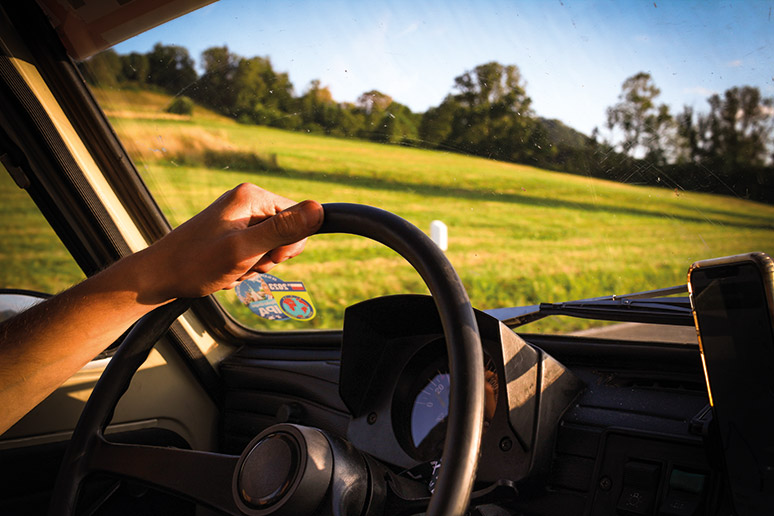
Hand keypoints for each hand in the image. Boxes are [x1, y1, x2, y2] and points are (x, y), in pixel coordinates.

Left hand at [127, 183, 323, 304]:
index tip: (265, 257)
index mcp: (252, 196)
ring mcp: (240, 217)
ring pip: (272, 247)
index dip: (289, 246)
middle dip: (270, 258)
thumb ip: (282, 230)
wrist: (159, 277)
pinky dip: (245, 267)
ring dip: (256, 266)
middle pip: (287, 234)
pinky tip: (225, 270)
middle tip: (244, 265)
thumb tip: (319, 210)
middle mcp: (248, 201)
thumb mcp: (244, 250)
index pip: (300, 218)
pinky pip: (256, 252)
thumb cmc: (195, 264)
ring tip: (232, 269)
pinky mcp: (234, 232)